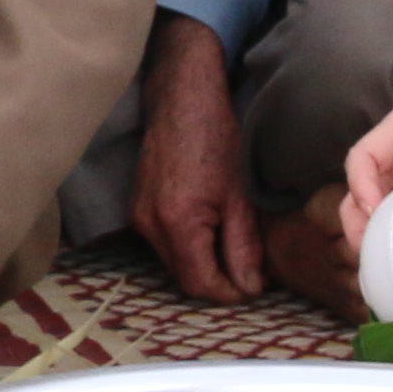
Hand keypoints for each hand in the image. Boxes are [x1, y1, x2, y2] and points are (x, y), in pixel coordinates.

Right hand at [133, 16, 269, 303]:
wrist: (181, 98)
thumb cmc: (216, 137)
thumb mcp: (239, 195)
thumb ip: (243, 247)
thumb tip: (250, 288)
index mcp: (177, 223)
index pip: (201, 283)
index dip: (230, 294)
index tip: (255, 289)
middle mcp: (150, 225)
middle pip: (184, 278)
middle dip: (218, 281)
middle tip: (251, 274)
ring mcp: (139, 217)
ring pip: (174, 263)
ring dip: (203, 265)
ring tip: (235, 252)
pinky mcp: (138, 208)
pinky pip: (165, 244)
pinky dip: (189, 247)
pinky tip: (212, 231)